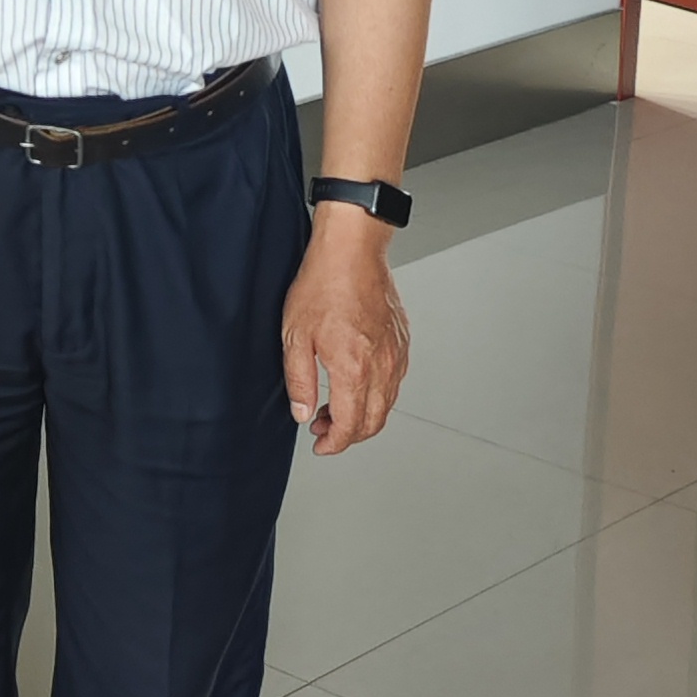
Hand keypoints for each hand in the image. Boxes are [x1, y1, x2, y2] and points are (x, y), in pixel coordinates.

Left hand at [281, 209, 407, 454]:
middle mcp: (382, 366)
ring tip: (334, 407)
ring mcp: (396, 355)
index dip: (334, 443)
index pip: (351, 425)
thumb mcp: (294, 336)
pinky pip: (394, 382)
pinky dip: (377, 394)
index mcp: (354, 369)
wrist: (352, 251)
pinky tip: (356, 384)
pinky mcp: (401, 342)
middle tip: (324, 429)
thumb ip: (299, 381)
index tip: (321, 445)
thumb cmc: (324, 284)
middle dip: (349, 435)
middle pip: (374, 422)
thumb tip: (302, 412)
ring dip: (363, 415)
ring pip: (387, 404)